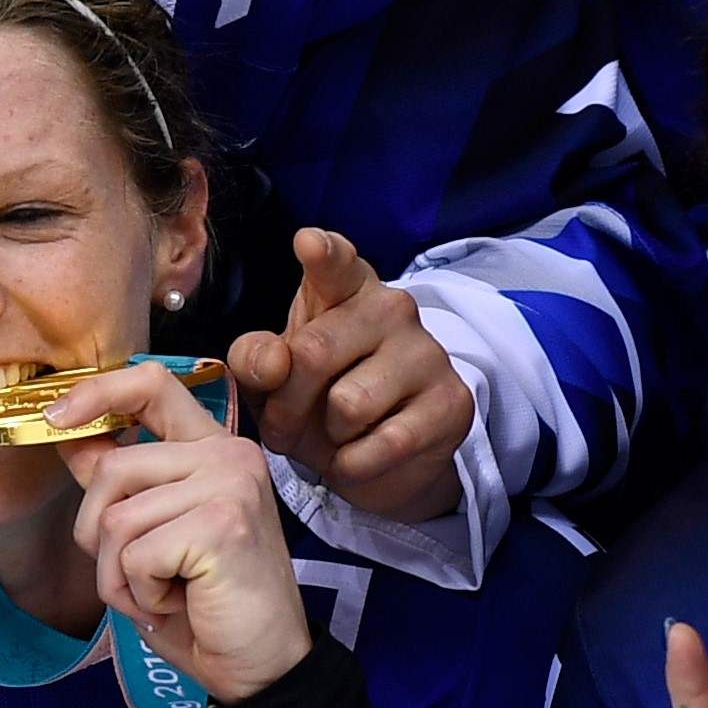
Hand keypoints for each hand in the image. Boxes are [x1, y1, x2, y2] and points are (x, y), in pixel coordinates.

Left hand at [61, 369, 313, 700]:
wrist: (261, 668)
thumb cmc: (206, 607)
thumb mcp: (152, 534)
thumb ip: (120, 483)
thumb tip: (68, 436)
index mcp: (213, 449)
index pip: (152, 383)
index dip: (95, 392)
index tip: (54, 417)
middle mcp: (228, 455)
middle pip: (112, 469)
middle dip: (99, 536)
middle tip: (142, 576)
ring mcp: (229, 485)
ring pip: (115, 518)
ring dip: (120, 575)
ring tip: (165, 593)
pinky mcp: (221, 524)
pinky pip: (134, 554)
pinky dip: (141, 593)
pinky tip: (180, 603)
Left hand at [223, 229, 472, 524]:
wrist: (377, 457)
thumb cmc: (317, 399)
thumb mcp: (272, 380)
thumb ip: (255, 362)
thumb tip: (274, 363)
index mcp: (343, 289)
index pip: (335, 261)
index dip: (322, 252)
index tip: (307, 244)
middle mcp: (390, 307)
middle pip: (313, 353)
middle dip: (285, 405)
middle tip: (285, 425)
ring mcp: (427, 353)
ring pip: (349, 404)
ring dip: (327, 437)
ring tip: (334, 435)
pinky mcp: (451, 402)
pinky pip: (384, 444)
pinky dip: (356, 464)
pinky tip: (361, 455)